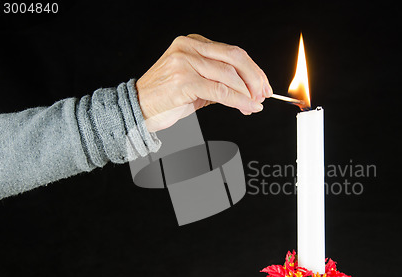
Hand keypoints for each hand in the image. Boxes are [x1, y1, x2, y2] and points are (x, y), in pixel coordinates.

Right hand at [136, 34, 272, 131]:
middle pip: (234, 57)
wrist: (136, 109)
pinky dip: (238, 100)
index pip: (232, 52)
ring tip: (255, 105)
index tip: (264, 84)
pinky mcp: (183, 81)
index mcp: (192, 42)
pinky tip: (247, 107)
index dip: (253, 69)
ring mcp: (185, 62)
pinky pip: (220, 91)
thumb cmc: (165, 98)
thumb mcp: (194, 83)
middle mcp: (188, 47)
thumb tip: (248, 91)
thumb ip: (218, 81)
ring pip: (229, 75)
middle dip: (255, 77)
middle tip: (264, 94)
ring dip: (248, 93)